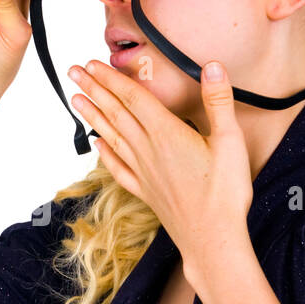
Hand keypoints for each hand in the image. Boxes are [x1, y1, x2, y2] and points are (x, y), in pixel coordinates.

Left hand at [67, 59, 252, 254]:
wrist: (212, 240)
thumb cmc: (224, 193)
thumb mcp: (230, 141)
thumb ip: (218, 101)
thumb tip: (211, 66)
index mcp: (166, 134)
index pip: (131, 97)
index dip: (110, 78)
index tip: (91, 63)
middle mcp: (147, 150)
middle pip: (115, 113)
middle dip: (93, 90)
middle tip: (73, 72)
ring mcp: (143, 172)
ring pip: (111, 137)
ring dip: (92, 116)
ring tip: (75, 100)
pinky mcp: (145, 191)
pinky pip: (118, 168)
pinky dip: (105, 154)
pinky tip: (96, 145)